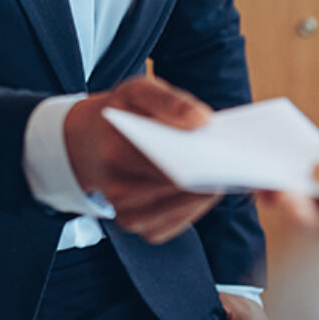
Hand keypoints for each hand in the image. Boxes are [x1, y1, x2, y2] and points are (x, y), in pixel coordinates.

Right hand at [63, 75, 220, 242]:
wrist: (87, 141)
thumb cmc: (120, 114)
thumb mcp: (136, 91)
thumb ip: (169, 99)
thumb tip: (203, 122)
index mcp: (115, 152)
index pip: (168, 164)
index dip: (200, 160)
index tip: (223, 152)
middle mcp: (116, 189)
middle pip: (178, 189)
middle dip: (207, 176)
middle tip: (231, 164)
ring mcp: (125, 213)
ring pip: (181, 210)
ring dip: (204, 194)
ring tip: (220, 174)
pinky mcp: (137, 228)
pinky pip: (177, 224)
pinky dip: (194, 207)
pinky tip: (201, 190)